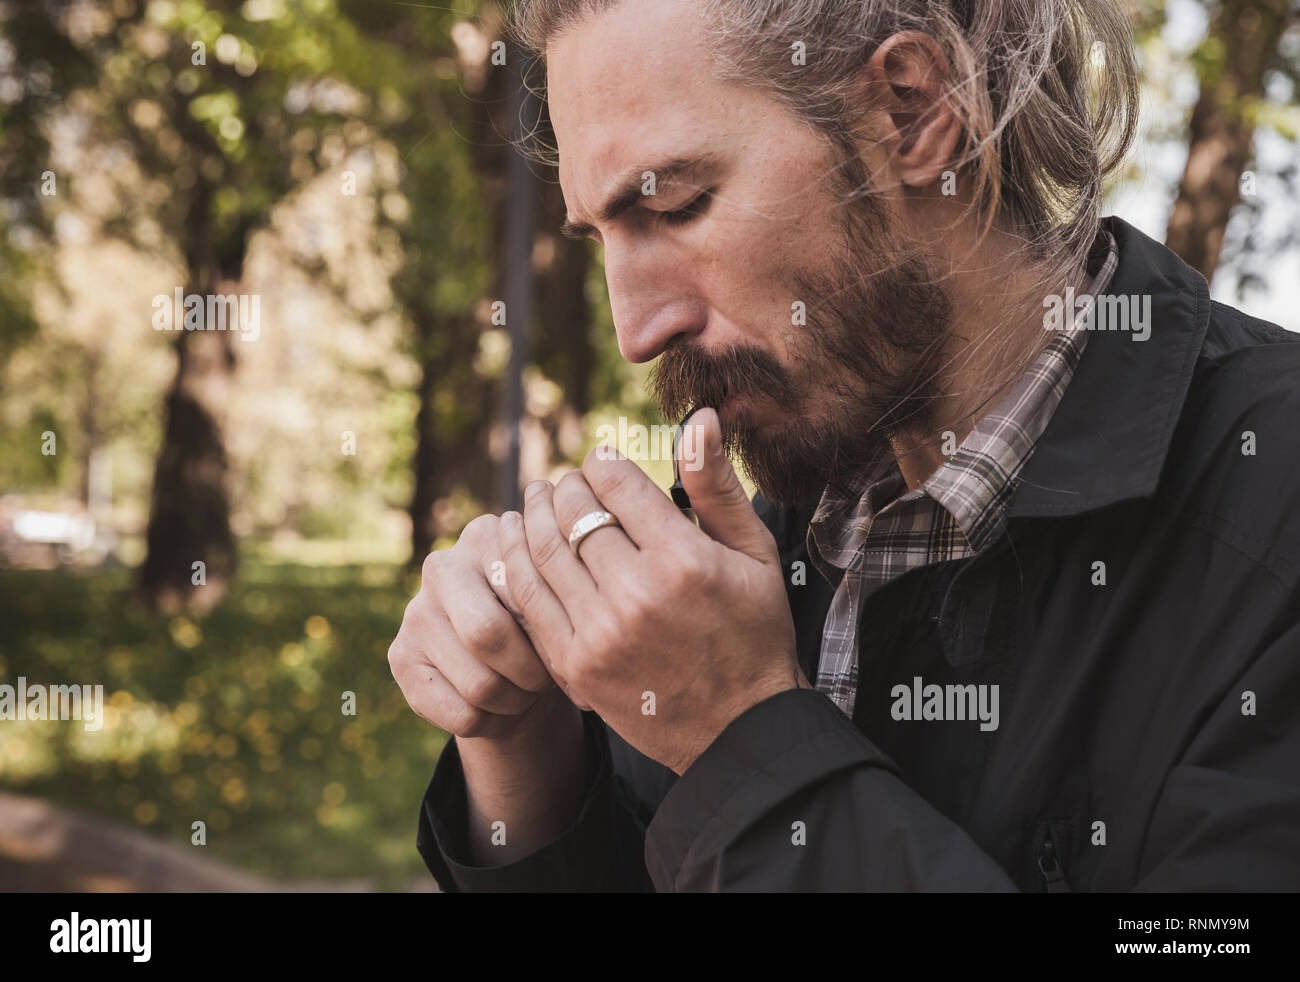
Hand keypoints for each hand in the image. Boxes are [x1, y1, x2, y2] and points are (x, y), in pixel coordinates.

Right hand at [388, 513, 580, 744]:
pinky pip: (460, 714)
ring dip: (515, 702)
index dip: (554, 633)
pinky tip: (497, 708)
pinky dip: (491, 723)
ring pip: (479, 685)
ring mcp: (414, 612)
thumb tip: (556, 634)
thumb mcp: (557, 606)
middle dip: (531, 672)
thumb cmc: (543, 628)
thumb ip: (555, 603)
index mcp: (486, 536)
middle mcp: (442, 566)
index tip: (569, 648)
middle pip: (488, 635)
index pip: (524, 591)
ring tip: (525, 691)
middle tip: (545, 679)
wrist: (512, 670)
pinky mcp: (399, 659)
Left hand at [500, 408, 807, 774]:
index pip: (615, 482)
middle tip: (566, 482)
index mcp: (684, 561)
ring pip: (542, 551)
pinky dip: (518, 564)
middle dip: (566, 486)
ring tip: (538, 501)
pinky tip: (522, 546)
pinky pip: (528, 600)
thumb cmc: (753, 632)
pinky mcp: (573, 666)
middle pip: (573, 512)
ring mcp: (599, 634)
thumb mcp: (754, 555)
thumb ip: (716, 486)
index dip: (601, 462)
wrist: (738, 730)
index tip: (601, 463)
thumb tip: (697, 419)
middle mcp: (636, 595)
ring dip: (534, 516)